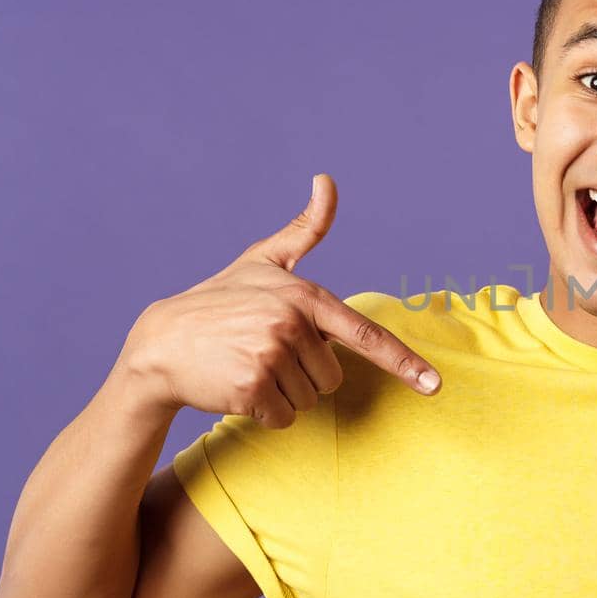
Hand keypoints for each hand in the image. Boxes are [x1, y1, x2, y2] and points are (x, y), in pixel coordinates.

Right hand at [116, 173, 441, 426]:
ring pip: (309, 399)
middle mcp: (292, 324)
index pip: (364, 334)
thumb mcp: (263, 262)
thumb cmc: (220, 302)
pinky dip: (265, 412)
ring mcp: (271, 355)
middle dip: (303, 373)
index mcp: (305, 296)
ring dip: (283, 393)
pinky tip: (238, 387)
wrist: (161, 343)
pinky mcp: (251, 387)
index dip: (404, 362)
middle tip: (263, 352)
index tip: (435, 385)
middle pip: (332, 377)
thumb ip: (304, 229)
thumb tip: (327, 180)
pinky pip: (284, 417)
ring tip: (248, 366)